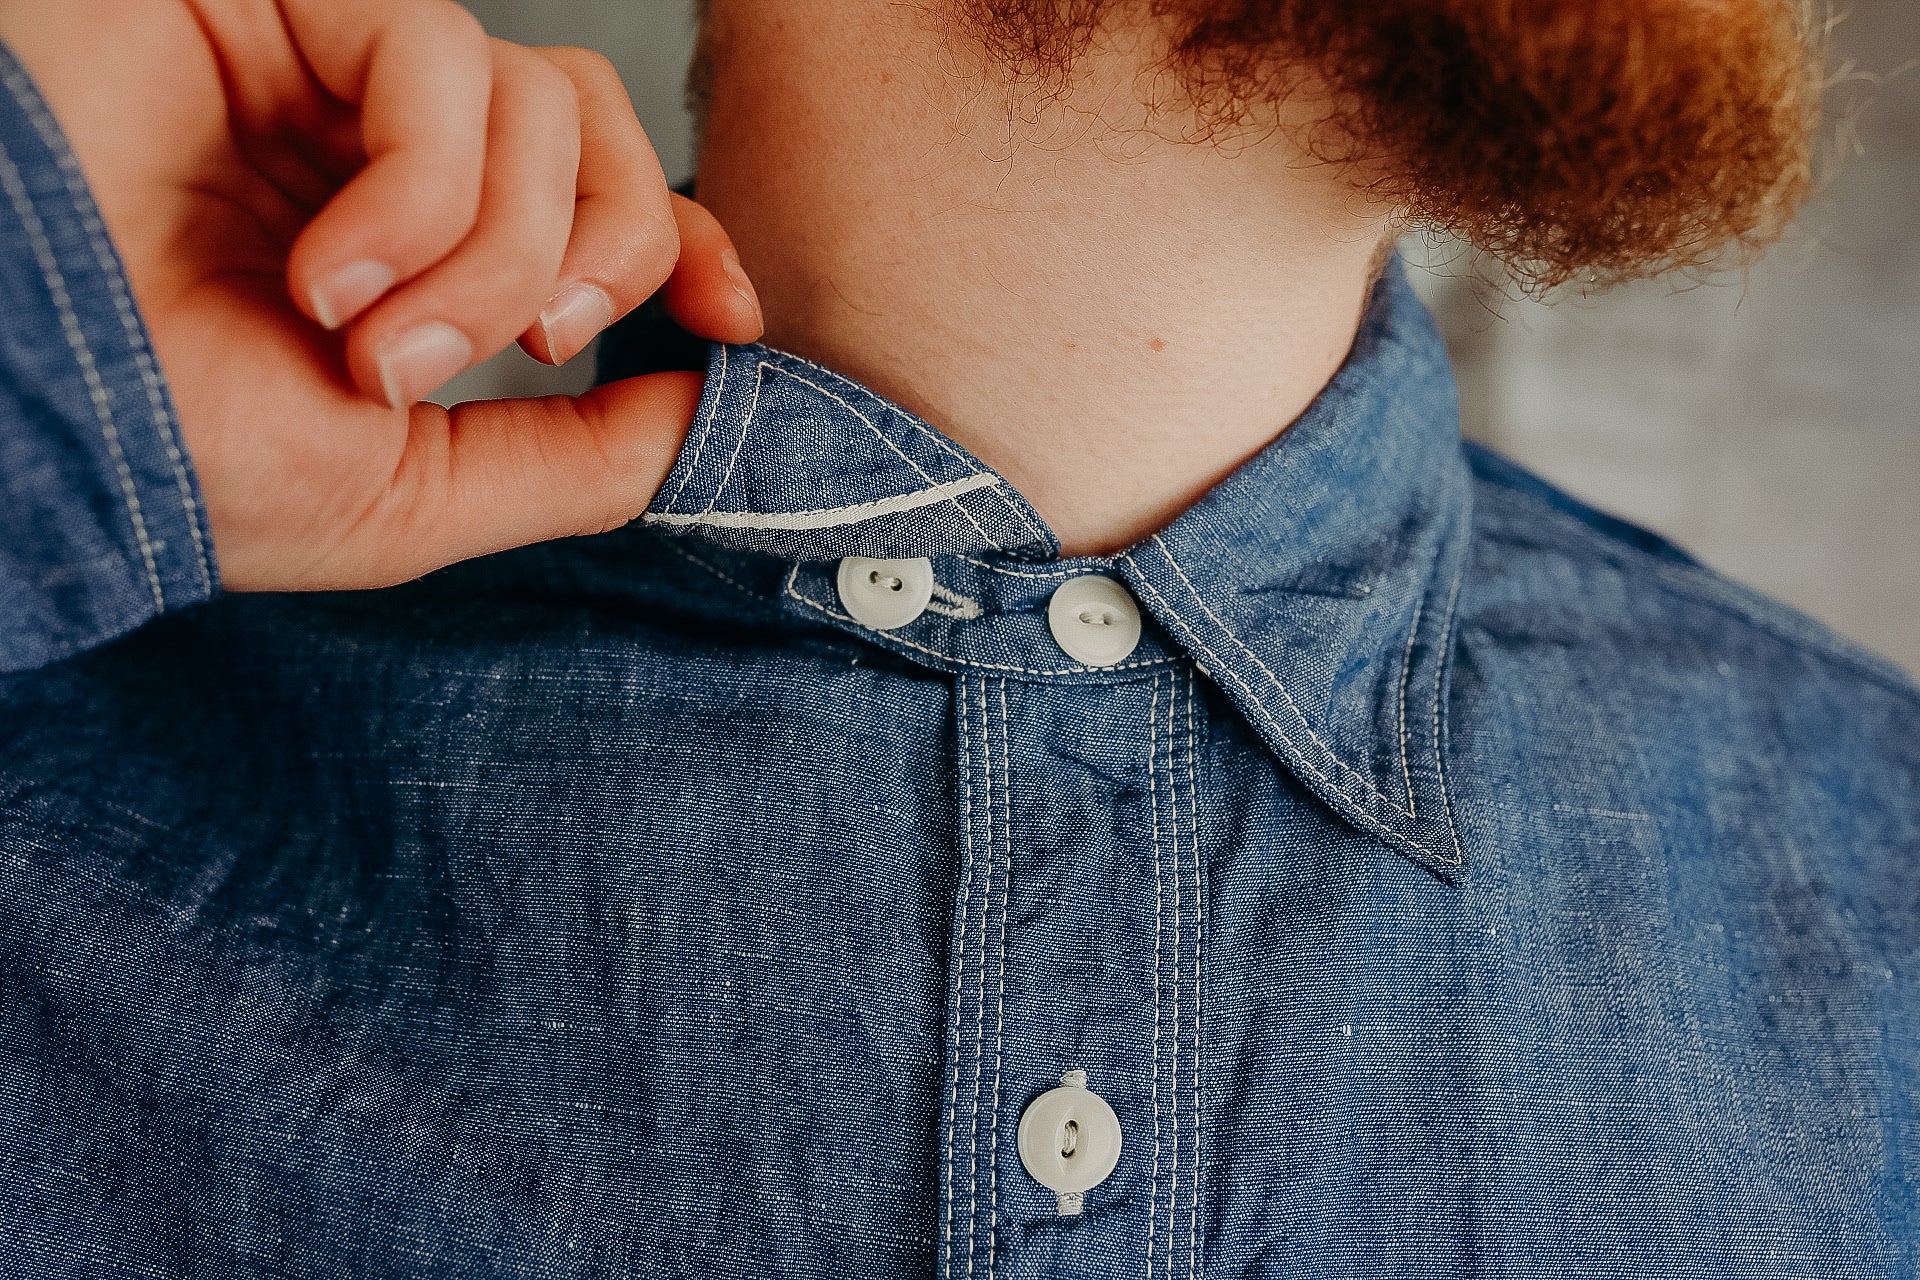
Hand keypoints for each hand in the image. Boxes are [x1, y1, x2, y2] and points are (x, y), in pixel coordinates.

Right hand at [0, 0, 762, 590]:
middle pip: (597, 125)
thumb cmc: (187, 464)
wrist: (30, 424)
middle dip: (607, 253)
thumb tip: (714, 416)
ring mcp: (325, 75)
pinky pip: (435, 55)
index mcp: (422, 250)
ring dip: (489, 252)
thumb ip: (578, 456)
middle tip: (528, 348)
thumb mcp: (418, 493)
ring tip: (375, 338)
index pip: (600, 196)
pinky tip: (333, 270)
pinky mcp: (269, 5)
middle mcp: (382, 152)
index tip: (730, 318)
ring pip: (537, 98)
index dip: (683, 239)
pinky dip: (419, 190)